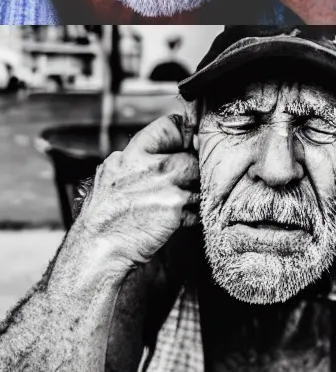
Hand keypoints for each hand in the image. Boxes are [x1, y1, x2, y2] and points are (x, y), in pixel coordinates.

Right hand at [71, 112, 198, 273]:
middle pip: (192, 157)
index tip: (190, 145)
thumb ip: (136, 163)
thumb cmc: (105, 217)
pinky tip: (173, 223)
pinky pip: (198, 206)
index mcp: (131, 155)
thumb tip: (162, 152)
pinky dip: (191, 216)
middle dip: (192, 174)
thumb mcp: (110, 177)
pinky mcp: (176, 204)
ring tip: (175, 208)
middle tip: (182, 189)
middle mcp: (149, 164)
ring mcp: (165, 183)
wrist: (100, 246)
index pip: (170, 126)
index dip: (186, 134)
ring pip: (199, 181)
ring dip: (193, 195)